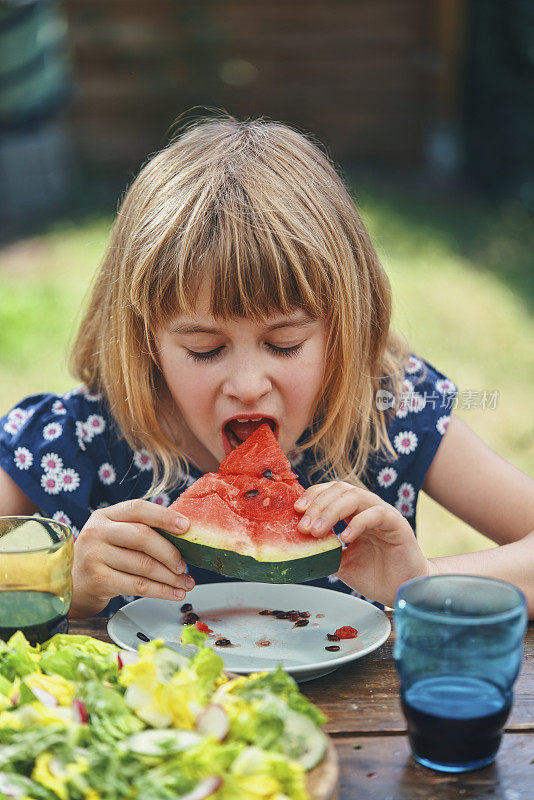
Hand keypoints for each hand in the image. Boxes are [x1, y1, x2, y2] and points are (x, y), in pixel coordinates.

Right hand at [70, 499, 192, 617]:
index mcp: (105, 515)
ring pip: (143, 565)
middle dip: (169, 552)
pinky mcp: (98, 580)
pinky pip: (137, 585)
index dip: (165, 516)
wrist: (73, 584)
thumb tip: (184, 536)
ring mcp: (95, 556)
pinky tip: (174, 593)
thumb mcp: (115, 535)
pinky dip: (160, 591)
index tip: (186, 526)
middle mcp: (97, 531)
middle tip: (184, 565)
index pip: (138, 508)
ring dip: (170, 577)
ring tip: (185, 583)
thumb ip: (141, 530)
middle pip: (142, 537)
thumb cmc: (104, 557)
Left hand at [294, 482, 433, 606]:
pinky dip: (357, 522)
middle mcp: (367, 508)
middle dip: (318, 504)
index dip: (313, 496)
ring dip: (332, 511)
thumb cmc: (374, 575)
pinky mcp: (397, 524)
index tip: (296, 511)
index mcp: (353, 513)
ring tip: (317, 531)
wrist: (401, 591)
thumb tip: (296, 547)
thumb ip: (324, 551)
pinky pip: (376, 513)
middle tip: (304, 526)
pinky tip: (344, 538)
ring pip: (356, 497)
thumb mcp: (341, 562)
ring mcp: (383, 513)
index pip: (331, 491)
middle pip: (340, 490)